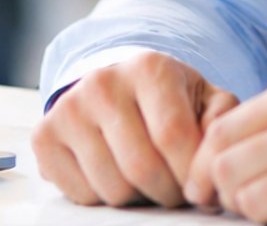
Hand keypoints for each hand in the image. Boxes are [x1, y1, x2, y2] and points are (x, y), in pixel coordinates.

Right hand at [32, 51, 239, 206]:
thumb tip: (208, 179)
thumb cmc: (169, 99)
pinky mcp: (44, 135)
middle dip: (167, 192)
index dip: (191, 175)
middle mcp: (102, 82)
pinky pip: (81, 194)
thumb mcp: (205, 100)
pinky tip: (114, 174)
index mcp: (149, 68)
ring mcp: (68, 108)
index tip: (198, 184)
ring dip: (137, 198)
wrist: (115, 86)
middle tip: (174, 190)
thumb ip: (221, 128)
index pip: (173, 138)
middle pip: (141, 168)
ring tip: (147, 180)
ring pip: (111, 188)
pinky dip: (103, 197)